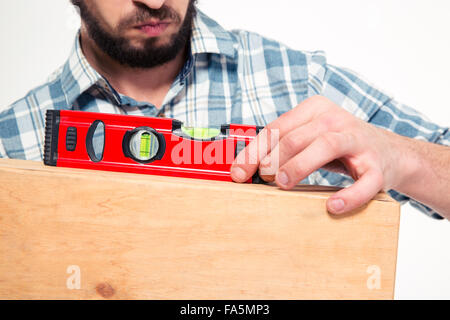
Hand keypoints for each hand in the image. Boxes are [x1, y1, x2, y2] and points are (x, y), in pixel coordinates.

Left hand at [231, 95, 414, 213]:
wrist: (389, 152)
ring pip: (326, 145)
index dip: (254, 151)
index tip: (238, 173)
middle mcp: (336, 120)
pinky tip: (333, 205)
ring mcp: (358, 142)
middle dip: (273, 159)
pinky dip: (349, 194)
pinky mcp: (377, 166)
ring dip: (300, 165)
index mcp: (315, 110)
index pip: (277, 128)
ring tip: (283, 184)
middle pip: (296, 136)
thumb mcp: (309, 137)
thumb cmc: (338, 146)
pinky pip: (364, 181)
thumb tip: (244, 167)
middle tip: (261, 178)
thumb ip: (281, 146)